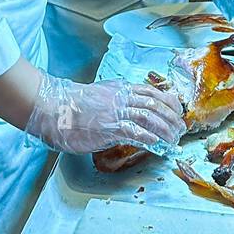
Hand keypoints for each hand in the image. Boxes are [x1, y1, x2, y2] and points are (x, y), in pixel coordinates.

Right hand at [25, 74, 185, 154]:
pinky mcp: (109, 128)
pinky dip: (149, 138)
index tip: (178, 111)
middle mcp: (121, 98)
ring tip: (173, 139)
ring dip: (165, 129)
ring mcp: (115, 112)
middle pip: (156, 104)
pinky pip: (135, 132)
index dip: (169, 102)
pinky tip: (157, 144)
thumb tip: (130, 108)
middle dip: (172, 118)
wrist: (53, 107)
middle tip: (180, 129)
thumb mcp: (100, 95)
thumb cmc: (73, 105)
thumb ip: (117, 99)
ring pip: (150, 117)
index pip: (152, 92)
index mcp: (120, 89)